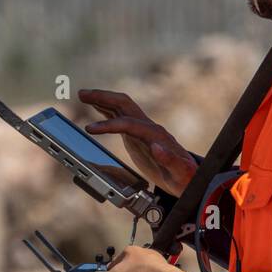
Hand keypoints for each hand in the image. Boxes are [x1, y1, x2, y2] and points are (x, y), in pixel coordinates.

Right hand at [78, 89, 197, 195]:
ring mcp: (143, 128)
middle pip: (124, 104)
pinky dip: (106, 110)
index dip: (108, 125)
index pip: (128, 123)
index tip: (90, 129)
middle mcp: (149, 127)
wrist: (189, 177)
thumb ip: (170, 160)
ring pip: (121, 107)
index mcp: (156, 135)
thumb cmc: (185, 176)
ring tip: (83, 95)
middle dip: (103, 97)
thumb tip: (157, 147)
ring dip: (102, 99)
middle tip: (82, 94)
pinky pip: (120, 116)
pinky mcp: (138, 134)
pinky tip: (96, 107)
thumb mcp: (181, 173)